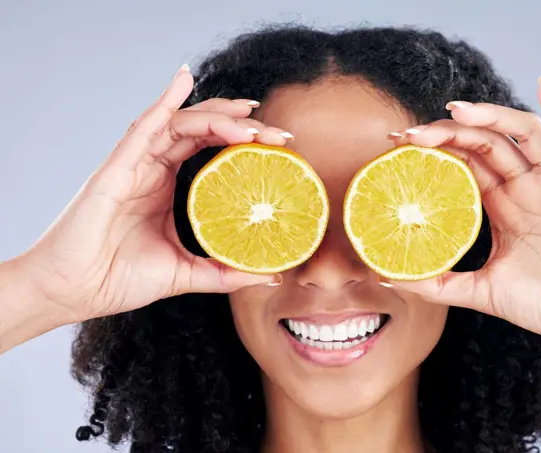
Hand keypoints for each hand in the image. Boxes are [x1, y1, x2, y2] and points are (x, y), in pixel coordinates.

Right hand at [15, 65, 286, 323]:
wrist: (75, 291)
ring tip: (252, 118)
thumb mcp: (186, 273)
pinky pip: (144, 126)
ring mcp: (135, 164)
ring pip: (181, 124)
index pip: (211, 151)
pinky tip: (184, 78)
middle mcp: (153, 169)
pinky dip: (165, 100)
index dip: (244, 141)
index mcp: (168, 187)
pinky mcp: (117, 167)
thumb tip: (270, 276)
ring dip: (218, 116)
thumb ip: (225, 273)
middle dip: (242, 126)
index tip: (279, 144)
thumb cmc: (120, 278)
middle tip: (278, 134)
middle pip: (203, 132)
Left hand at [384, 77, 540, 345]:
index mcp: (501, 204)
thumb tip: (390, 279)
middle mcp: (526, 186)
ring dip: (490, 115)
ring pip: (522, 132)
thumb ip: (438, 285)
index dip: (432, 148)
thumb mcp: (481, 291)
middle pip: (484, 142)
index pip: (462, 162)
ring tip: (454, 110)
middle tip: (410, 133)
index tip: (396, 144)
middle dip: (447, 132)